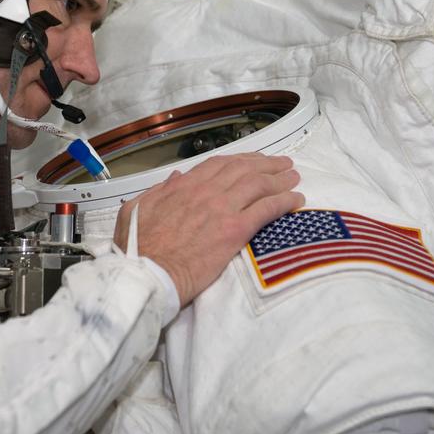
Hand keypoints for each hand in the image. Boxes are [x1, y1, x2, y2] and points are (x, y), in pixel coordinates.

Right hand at [113, 153, 302, 306]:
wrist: (147, 273)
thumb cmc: (139, 248)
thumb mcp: (137, 209)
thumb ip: (159, 191)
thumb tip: (176, 178)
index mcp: (183, 186)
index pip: (219, 164)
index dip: (241, 160)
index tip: (254, 160)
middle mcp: (206, 192)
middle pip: (244, 170)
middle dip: (267, 165)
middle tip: (282, 165)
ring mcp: (222, 209)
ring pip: (259, 185)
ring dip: (280, 179)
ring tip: (294, 178)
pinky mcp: (234, 231)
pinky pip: (266, 209)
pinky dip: (284, 201)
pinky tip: (297, 200)